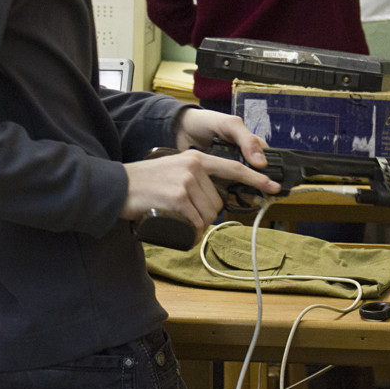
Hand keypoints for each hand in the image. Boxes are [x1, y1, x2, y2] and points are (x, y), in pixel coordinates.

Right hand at [122, 110, 280, 232]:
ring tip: (178, 219)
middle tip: (185, 215)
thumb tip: (212, 201)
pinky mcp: (178, 197)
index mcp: (196, 158)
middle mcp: (194, 166)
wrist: (117, 186)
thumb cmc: (143, 183)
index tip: (273, 186)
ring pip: (208, 215)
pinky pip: (196, 222)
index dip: (255, 178)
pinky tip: (178, 226)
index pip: (233, 168)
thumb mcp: (172, 170)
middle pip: (218, 203)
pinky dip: (190, 230)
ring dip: (197, 225)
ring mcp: (186, 181)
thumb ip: (193, 177)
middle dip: (206, 215)